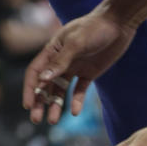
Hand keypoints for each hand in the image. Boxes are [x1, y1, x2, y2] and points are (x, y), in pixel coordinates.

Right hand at [23, 7, 136, 123]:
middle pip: (45, 84)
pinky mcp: (89, 73)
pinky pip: (79, 90)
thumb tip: (42, 80)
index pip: (35, 72)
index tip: (28, 106)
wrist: (118, 24)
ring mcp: (74, 67)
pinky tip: (75, 112)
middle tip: (37, 120)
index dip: (29, 89)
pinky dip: (76, 101)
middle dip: (39, 102)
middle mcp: (60, 60)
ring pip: (60, 90)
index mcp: (52, 50)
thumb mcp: (76, 43)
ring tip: (53, 121)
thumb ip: (60, 62)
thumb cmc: (94, 28)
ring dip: (56, 105)